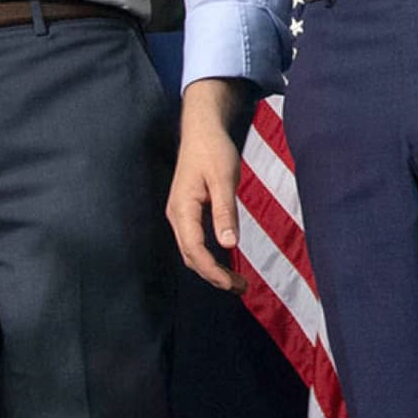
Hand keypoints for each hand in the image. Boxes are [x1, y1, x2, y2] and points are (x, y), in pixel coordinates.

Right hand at [168, 84, 249, 290]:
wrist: (201, 130)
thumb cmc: (213, 151)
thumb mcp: (223, 180)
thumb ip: (225, 212)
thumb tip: (228, 245)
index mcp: (182, 209)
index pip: (194, 250)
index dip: (212, 271)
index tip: (233, 284)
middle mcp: (177, 215)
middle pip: (190, 256)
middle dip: (213, 275)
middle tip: (241, 287)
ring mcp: (181, 214)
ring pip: (191, 251)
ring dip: (211, 268)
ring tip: (236, 281)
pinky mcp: (188, 212)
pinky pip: (195, 241)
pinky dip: (209, 256)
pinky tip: (225, 261)